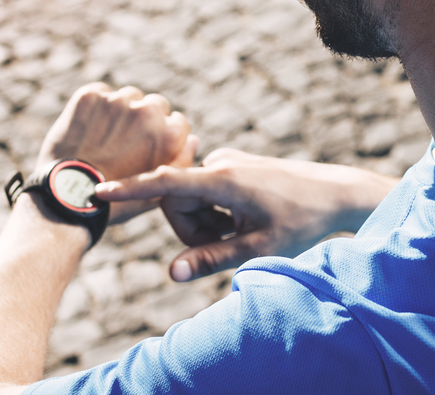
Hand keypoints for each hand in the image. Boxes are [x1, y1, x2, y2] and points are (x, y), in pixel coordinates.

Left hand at [36, 83, 192, 223]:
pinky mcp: (91, 96)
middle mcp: (149, 111)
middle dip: (144, 120)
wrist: (68, 198)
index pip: (177, 121)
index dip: (163, 136)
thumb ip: (181, 162)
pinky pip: (100, 93)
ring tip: (105, 138)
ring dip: (121, 111)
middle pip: (155, 105)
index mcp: (171, 134)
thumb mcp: (158, 193)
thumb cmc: (116, 202)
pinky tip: (89, 129)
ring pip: (127, 97)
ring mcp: (118, 100)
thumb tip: (192, 139)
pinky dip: (96, 107)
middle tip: (126, 143)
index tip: (147, 148)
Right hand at [96, 148, 399, 280]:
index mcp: (223, 179)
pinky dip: (215, 213)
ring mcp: (226, 162)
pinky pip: (205, 193)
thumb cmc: (302, 221)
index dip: (130, 190)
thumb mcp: (258, 247)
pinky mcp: (231, 165)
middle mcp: (220, 163)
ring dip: (206, 223)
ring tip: (242, 232)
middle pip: (175, 202)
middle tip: (227, 244)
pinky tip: (245, 220)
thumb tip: (171, 273)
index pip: (164, 184)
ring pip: (190, 200)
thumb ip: (212, 259)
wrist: (336, 192)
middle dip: (190, 229)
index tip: (98, 190)